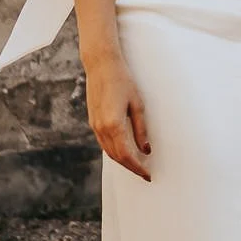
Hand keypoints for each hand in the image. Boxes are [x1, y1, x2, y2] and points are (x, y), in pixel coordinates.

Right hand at [86, 58, 152, 180]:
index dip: (138, 168)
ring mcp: (95, 126)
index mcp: (114, 125)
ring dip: (122, 161)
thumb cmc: (123, 81)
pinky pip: (103, 143)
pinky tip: (123, 151)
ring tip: (136, 165)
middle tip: (144, 173)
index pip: (127, 155)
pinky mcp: (93, 121)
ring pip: (108, 152)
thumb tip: (146, 150)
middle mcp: (101, 128)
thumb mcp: (137, 105)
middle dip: (131, 167)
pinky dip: (114, 151)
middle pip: (117, 157)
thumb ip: (141, 129)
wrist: (101, 65)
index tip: (148, 175)